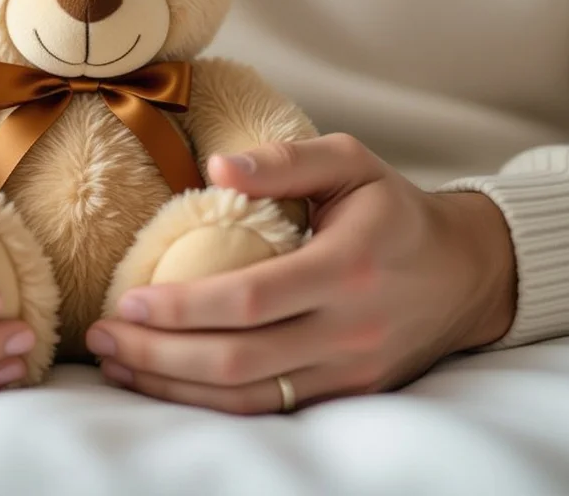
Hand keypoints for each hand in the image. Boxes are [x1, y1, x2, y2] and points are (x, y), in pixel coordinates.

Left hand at [85, 134, 516, 413]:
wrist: (468, 274)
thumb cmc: (395, 211)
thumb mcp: (350, 161)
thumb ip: (285, 160)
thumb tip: (214, 166)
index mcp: (347, 267)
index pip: (249, 299)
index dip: (181, 307)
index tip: (125, 298)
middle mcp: (349, 329)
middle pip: (238, 359)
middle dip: (158, 354)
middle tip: (101, 334)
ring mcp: (349, 370)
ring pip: (247, 396)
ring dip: (172, 386)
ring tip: (116, 362)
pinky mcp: (347, 393)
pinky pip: (268, 408)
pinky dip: (208, 402)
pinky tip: (165, 383)